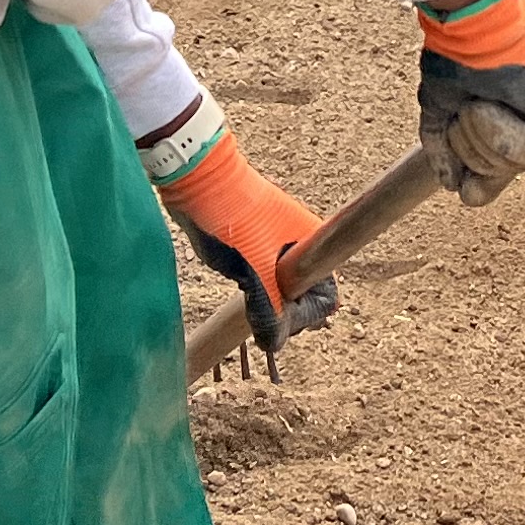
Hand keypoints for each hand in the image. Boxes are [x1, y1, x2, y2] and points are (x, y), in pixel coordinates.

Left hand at [155, 128, 327, 362]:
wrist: (198, 178)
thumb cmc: (232, 218)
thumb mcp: (254, 272)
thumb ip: (270, 312)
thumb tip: (274, 346)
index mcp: (312, 246)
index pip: (326, 298)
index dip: (305, 316)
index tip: (278, 319)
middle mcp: (301, 246)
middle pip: (305, 298)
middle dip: (283, 312)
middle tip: (256, 309)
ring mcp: (277, 246)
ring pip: (282, 292)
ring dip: (265, 303)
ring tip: (244, 294)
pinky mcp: (255, 246)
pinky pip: (264, 281)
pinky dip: (253, 292)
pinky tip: (237, 285)